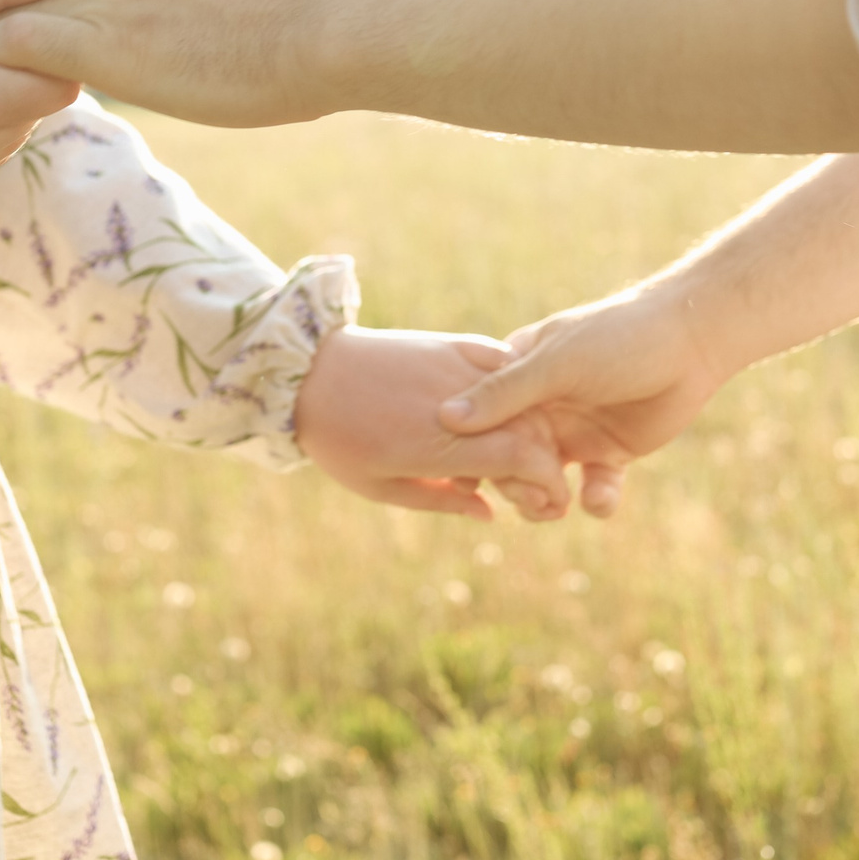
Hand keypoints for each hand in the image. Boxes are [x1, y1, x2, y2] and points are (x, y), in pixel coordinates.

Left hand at [294, 326, 574, 520]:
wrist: (307, 371)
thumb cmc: (339, 439)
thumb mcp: (382, 486)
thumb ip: (441, 501)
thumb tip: (491, 514)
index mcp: (437, 446)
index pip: (524, 460)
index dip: (548, 483)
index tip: (551, 502)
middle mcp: (455, 406)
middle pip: (533, 430)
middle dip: (549, 461)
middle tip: (538, 484)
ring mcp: (457, 369)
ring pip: (523, 398)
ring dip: (535, 428)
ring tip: (521, 453)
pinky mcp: (452, 344)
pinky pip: (503, 363)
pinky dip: (517, 390)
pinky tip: (509, 411)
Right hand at [436, 284, 729, 517]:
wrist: (691, 343)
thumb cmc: (618, 339)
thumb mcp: (556, 364)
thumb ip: (505, 393)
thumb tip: (446, 418)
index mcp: (517, 375)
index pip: (477, 417)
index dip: (471, 446)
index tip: (466, 472)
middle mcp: (540, 407)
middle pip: (506, 457)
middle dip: (511, 481)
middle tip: (523, 493)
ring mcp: (574, 432)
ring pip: (543, 480)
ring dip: (545, 499)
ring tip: (555, 506)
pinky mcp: (611, 454)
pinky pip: (593, 489)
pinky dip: (595, 500)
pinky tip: (599, 498)